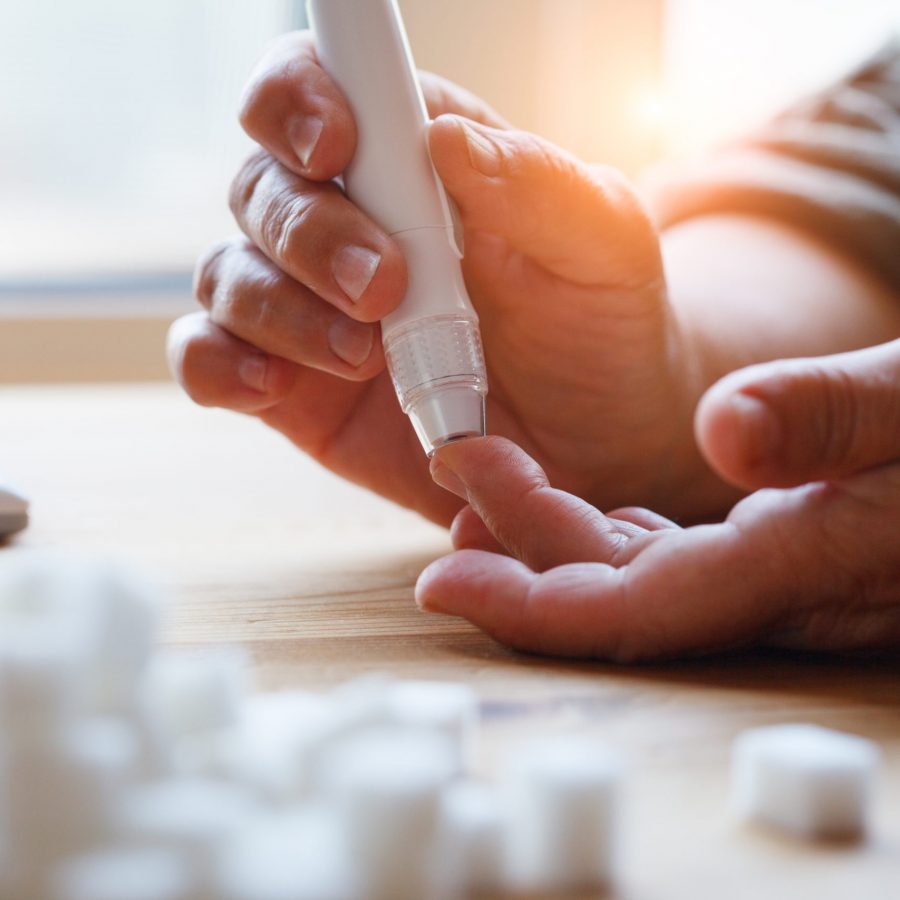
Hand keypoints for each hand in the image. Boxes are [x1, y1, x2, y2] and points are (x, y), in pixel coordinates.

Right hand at [167, 32, 696, 524]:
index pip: (321, 88)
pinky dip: (221, 368)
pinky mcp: (294, 385)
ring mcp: (310, 307)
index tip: (337, 148)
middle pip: (264, 187)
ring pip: (228, 275)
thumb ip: (538, 185)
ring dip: (280, 310)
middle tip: (384, 288)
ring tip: (364, 357)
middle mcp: (348, 224)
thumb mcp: (604, 248)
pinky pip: (210, 361)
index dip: (301, 101)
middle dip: (313, 234)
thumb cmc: (599, 329)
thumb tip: (446, 136)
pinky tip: (273, 385)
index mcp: (415, 162)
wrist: (597, 441)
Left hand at [416, 340, 899, 659]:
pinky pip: (675, 546)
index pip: (638, 610)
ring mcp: (778, 566)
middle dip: (521, 543)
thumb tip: (727, 429)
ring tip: (485, 470)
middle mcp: (778, 582)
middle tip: (456, 470)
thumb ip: (838, 416)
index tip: (442, 583)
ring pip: (638, 566)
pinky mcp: (785, 538)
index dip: (532, 607)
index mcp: (804, 561)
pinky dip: (609, 522)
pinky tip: (570, 493)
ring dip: (553, 523)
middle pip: (618, 588)